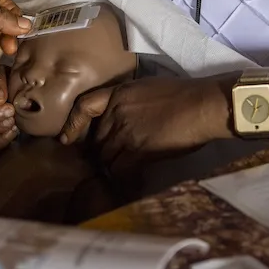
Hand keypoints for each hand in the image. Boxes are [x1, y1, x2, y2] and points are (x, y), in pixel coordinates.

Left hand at [58, 75, 229, 171]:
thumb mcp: (146, 88)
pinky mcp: (137, 150)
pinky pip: (118, 169)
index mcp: (118, 93)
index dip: (73, 124)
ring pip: (104, 156)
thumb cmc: (183, 94)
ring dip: (109, 166)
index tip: (67, 138)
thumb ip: (129, 101)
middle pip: (96, 139)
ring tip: (117, 173)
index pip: (84, 106)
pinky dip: (119, 176)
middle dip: (98, 151)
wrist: (201, 105)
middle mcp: (116, 112)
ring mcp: (125, 132)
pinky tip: (127, 180)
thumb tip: (125, 116)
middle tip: (103, 162)